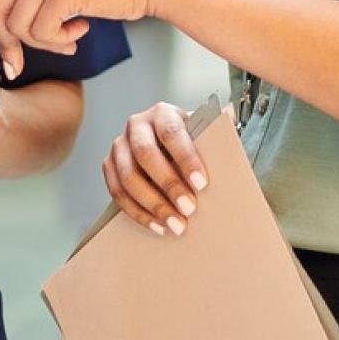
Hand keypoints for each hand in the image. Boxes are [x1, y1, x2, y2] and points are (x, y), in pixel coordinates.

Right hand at [103, 103, 207, 237]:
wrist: (166, 144)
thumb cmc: (190, 141)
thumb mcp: (203, 132)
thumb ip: (215, 129)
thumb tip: (230, 114)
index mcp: (163, 113)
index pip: (171, 133)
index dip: (185, 158)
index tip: (202, 183)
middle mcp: (137, 125)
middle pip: (145, 154)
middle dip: (168, 184)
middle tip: (189, 209)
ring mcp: (119, 146)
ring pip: (128, 177)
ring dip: (152, 205)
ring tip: (176, 225)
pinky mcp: (109, 166)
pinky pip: (117, 193)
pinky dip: (138, 213)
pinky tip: (158, 226)